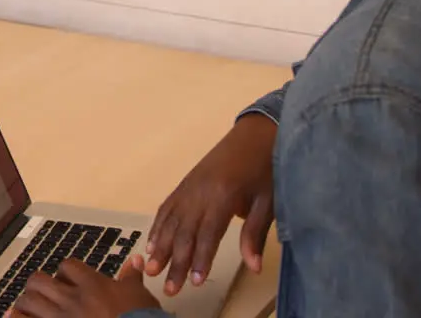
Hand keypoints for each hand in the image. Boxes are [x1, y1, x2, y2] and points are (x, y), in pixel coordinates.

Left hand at [10, 255, 160, 317]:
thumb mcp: (138, 295)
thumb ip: (131, 277)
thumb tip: (135, 260)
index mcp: (91, 285)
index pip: (67, 266)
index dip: (65, 272)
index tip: (67, 280)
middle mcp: (72, 299)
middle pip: (39, 281)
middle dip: (39, 286)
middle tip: (44, 293)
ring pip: (28, 301)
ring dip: (27, 303)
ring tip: (30, 307)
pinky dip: (17, 317)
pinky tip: (15, 316)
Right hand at [146, 113, 276, 295]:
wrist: (254, 134)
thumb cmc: (265, 168)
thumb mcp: (269, 201)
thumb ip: (256, 234)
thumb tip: (254, 267)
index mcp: (224, 195)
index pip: (208, 233)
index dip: (200, 258)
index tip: (195, 282)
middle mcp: (200, 191)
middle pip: (185, 231)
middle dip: (176, 262)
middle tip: (168, 287)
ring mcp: (189, 186)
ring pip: (171, 220)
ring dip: (161, 247)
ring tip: (151, 269)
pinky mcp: (185, 183)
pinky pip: (167, 207)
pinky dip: (157, 226)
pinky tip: (151, 243)